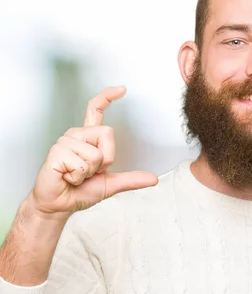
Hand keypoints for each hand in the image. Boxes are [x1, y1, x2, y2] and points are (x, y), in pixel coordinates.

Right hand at [28, 86, 157, 217]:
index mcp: (88, 138)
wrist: (60, 205)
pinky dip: (79, 176)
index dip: (108, 97)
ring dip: (90, 171)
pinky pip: (82, 164)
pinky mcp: (56, 152)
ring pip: (96, 153)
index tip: (122, 88)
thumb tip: (154, 179)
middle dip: (105, 159)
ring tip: (76, 175)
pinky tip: (67, 177)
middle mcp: (76, 135)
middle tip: (89, 171)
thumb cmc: (80, 191)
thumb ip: (132, 179)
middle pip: (107, 133)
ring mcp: (64, 142)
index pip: (95, 109)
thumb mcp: (111, 184)